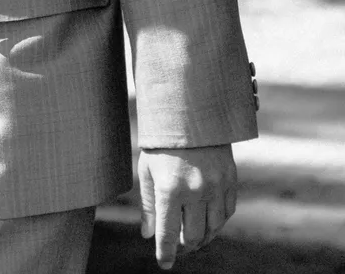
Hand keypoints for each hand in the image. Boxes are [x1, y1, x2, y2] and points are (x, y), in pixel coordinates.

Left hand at [139, 144, 237, 268]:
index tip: (164, 264)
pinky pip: (227, 212)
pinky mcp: (230, 181)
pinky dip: (217, 223)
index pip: (168, 232)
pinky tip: (208, 224)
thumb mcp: (147, 172)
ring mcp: (216, 187)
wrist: (190, 117)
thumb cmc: (161, 145)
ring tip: (192, 240)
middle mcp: (196, 191)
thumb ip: (149, 205)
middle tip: (178, 249)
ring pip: (214, 227)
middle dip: (185, 247)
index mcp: (170, 189)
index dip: (165, 252)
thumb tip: (148, 235)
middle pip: (194, 235)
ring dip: (203, 238)